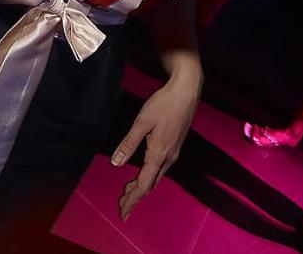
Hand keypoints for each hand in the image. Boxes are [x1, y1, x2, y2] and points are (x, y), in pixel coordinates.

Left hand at [111, 71, 200, 219]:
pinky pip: (160, 168)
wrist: (187, 91)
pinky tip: (142, 173)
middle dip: (135, 197)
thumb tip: (115, 163)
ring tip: (127, 192)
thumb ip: (128, 144)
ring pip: (156, 177)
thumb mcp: (142, 122)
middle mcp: (168, 157)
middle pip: (151, 184)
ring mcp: (173, 152)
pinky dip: (149, 176)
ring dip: (142, 186)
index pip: (144, 185)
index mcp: (159, 154)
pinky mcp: (175, 145)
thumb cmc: (164, 104)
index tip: (122, 211)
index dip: (132, 199)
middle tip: (122, 207)